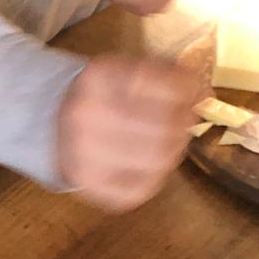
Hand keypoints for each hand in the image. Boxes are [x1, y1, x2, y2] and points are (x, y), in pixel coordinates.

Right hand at [57, 55, 201, 212]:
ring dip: (174, 150)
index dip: (188, 89)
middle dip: (184, 123)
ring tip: (168, 141)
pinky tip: (147, 163)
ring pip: (157, 160)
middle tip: (184, 120)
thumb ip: (168, 76)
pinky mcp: (88, 184)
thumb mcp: (127, 70)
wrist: (51, 124)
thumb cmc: (102, 95)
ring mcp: (83, 152)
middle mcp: (86, 114)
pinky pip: (140, 188)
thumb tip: (207, 94)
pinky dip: (155, 177)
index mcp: (97, 77)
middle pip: (165, 127)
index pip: (164, 84)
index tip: (192, 92)